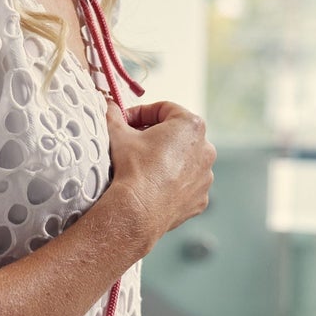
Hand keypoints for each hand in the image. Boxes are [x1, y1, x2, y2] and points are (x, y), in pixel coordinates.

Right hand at [104, 97, 216, 251]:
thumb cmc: (133, 169)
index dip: (141, 113)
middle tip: (134, 142)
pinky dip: (174, 183)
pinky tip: (155, 187)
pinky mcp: (201, 198)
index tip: (126, 121)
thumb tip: (109, 105)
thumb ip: (114, 115)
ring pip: (184, 160)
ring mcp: (206, 175)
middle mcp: (206, 148)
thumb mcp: (119, 134)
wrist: (138, 210)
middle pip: (177, 134)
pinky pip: (187, 185)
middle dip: (156, 136)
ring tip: (144, 167)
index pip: (164, 109)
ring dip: (167, 159)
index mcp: (190, 125)